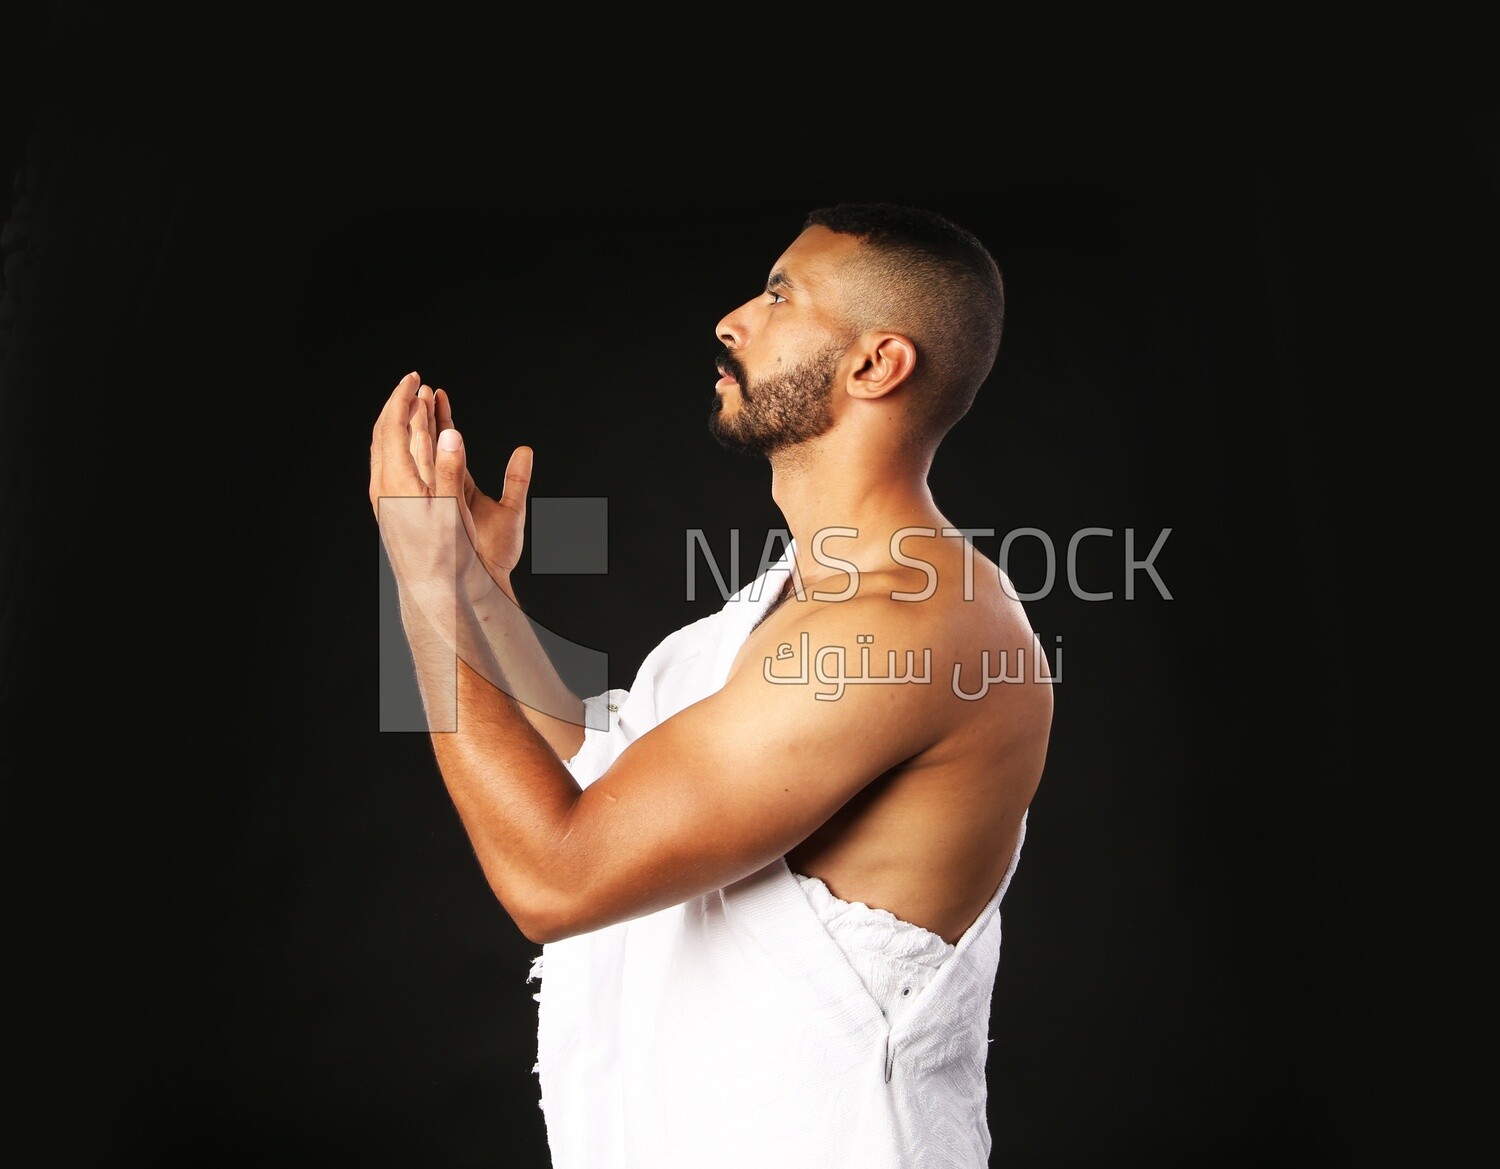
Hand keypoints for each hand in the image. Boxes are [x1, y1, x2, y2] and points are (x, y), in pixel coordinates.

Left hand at [368, 372, 481, 598]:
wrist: (430, 593)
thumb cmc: (445, 557)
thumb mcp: (452, 512)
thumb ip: (450, 470)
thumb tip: (450, 433)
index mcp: (397, 484)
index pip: (393, 428)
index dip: (402, 400)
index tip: (414, 379)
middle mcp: (384, 489)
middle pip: (383, 434)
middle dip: (397, 405)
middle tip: (412, 384)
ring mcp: (384, 500)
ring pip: (384, 450)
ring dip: (398, 424)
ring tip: (411, 408)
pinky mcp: (390, 510)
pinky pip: (388, 465)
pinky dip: (398, 445)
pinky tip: (408, 449)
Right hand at [432, 383, 532, 590]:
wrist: (485, 586)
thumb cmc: (496, 555)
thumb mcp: (512, 511)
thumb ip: (517, 480)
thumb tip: (525, 450)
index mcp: (457, 488)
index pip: (446, 444)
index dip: (441, 418)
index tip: (437, 392)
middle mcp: (443, 492)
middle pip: (430, 445)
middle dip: (424, 415)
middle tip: (419, 386)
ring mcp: (434, 500)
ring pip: (423, 457)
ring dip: (420, 429)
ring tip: (416, 400)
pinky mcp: (433, 509)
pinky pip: (422, 478)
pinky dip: (418, 456)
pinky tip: (416, 435)